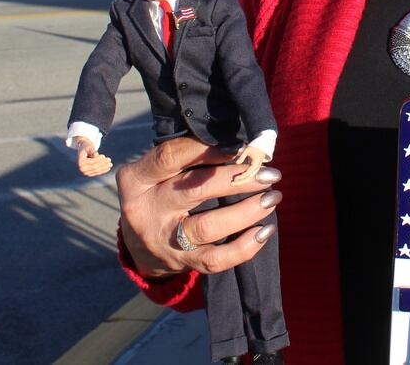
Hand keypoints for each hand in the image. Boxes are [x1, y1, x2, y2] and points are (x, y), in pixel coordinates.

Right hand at [71, 136, 112, 177]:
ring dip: (104, 168)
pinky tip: (108, 168)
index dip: (98, 159)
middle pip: (94, 167)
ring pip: (96, 171)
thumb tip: (96, 155)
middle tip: (110, 160)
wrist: (83, 151)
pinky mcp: (89, 174)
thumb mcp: (89, 146)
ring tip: (110, 164)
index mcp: (80, 162)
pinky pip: (97, 173)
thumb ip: (92, 150)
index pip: (91, 162)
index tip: (104, 156)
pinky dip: (103, 171)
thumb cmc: (87, 147)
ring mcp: (85, 172)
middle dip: (103, 164)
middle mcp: (81, 169)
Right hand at [115, 136, 281, 278]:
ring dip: (246, 212)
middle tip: (269, 173)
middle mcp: (146, 210)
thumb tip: (239, 146)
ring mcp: (163, 240)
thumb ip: (186, 157)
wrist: (137, 243)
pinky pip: (215, 260)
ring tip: (272, 198)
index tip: (241, 145)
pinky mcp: (180, 263)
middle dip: (237, 179)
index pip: (171, 157)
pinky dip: (243, 247)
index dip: (208, 149)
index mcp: (136, 179)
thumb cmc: (156, 193)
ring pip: (208, 227)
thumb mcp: (156, 172)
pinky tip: (264, 231)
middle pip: (195, 190)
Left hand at [229, 145, 267, 184]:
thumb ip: (242, 156)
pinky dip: (242, 179)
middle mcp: (256, 169)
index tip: (235, 178)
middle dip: (240, 182)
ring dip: (241, 182)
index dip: (241, 176)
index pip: (248, 173)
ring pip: (248, 178)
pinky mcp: (253, 170)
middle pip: (248, 178)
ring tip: (232, 184)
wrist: (262, 147)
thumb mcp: (247, 150)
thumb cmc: (254, 148)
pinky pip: (248, 176)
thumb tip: (236, 163)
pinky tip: (236, 180)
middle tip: (231, 184)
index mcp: (255, 165)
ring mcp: (255, 170)